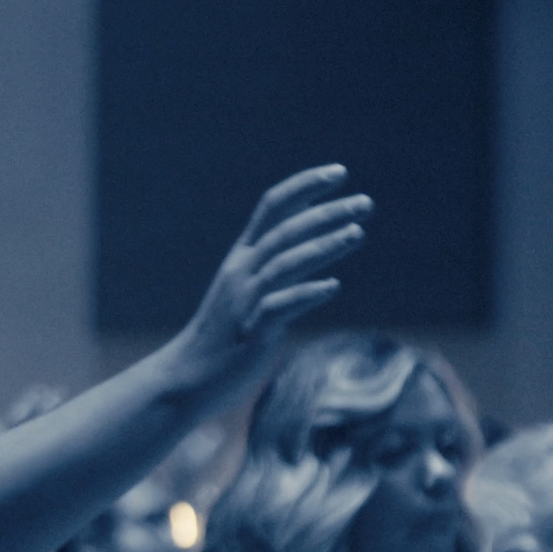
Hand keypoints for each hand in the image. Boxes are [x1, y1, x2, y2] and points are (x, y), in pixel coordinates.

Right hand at [167, 165, 370, 393]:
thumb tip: (309, 236)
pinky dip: (305, 294)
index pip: (273, 207)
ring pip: (283, 264)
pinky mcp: (251, 333)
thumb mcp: (246, 289)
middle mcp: (241, 273)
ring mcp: (244, 302)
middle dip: (326, 214)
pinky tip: (332, 287)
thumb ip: (275, 262)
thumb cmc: (225, 335)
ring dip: (322, 246)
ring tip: (357, 233)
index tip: (339, 173)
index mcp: (241, 258)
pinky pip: (278, 307)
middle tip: (366, 204)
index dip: (305, 186)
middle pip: (285, 231)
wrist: (186, 378)